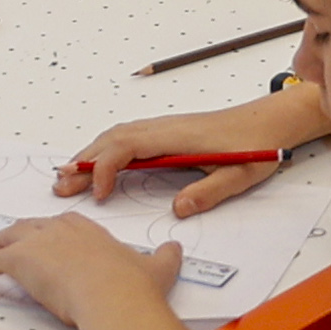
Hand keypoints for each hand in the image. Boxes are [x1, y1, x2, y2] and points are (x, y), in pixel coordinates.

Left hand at [0, 209, 180, 316]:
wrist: (113, 296)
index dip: (56, 233)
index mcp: (89, 230)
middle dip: (21, 233)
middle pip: (33, 227)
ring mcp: (38, 244)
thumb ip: (164, 257)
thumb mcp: (158, 267)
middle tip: (12, 239)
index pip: (66, 225)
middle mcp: (61, 231)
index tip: (53, 237)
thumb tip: (174, 249)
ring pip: (10, 239)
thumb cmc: (133, 285)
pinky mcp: (20, 262)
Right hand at [55, 106, 302, 213]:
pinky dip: (105, 151)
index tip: (98, 194)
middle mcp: (165, 128)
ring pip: (117, 136)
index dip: (106, 168)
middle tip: (59, 187)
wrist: (271, 121)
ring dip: (90, 155)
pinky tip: (97, 167)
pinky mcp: (167, 133)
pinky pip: (127, 138)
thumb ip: (209, 192)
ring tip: (66, 178)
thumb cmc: (257, 145)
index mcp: (177, 137)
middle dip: (83, 162)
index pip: (127, 146)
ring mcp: (164, 129)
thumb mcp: (240, 174)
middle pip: (112, 139)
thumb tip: (179, 208)